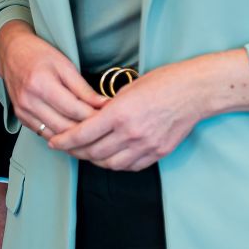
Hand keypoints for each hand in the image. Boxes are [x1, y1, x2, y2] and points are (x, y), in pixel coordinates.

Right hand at [0, 20, 106, 139]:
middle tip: (105, 130)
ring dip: (75, 139)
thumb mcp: (65, 65)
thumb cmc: (39, 54)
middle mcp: (29, 101)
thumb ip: (83, 88)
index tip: (110, 118)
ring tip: (93, 136)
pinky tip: (74, 135)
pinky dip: (61, 137)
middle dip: (87, 132)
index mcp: (41, 84)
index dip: (94, 116)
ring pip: (55, 135)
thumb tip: (104, 105)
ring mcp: (23, 111)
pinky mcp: (20, 117)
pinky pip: (44, 134)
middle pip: (64, 126)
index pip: (74, 109)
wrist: (11, 52)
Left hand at [47, 52, 248, 170]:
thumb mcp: (129, 88)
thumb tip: (93, 120)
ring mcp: (145, 146)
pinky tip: (112, 156)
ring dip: (96, 160)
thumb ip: (109, 107)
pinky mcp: (158, 153)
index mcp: (119, 114)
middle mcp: (131, 134)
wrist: (195, 91)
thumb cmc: (163, 82)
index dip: (64, 141)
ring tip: (87, 153)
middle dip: (76, 152)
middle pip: (93, 153)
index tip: (54, 142)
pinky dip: (117, 164)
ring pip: (110, 164)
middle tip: (67, 148)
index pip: (83, 134)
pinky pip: (131, 166)